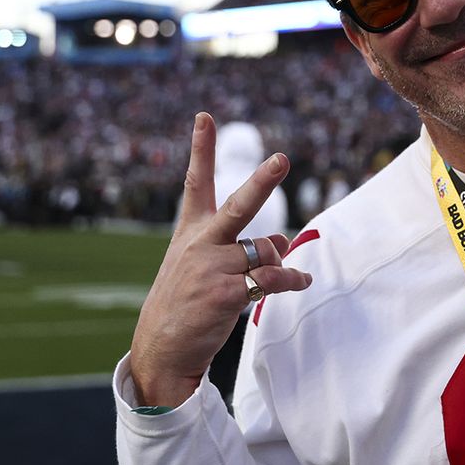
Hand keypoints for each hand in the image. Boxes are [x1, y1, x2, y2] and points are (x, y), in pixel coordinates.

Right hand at [128, 113, 311, 406]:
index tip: (205, 117)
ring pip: (266, 250)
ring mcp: (212, 267)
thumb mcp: (205, 268)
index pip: (196, 183)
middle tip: (282, 160)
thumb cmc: (187, 304)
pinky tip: (301, 282)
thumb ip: (242, 248)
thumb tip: (285, 242)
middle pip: (239, 205)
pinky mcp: (226, 292)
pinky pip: (272, 279)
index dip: (201, 148)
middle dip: (263, 182)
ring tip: (287, 275)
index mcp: (191, 232)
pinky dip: (292, 280)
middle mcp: (201, 244)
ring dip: (280, 262)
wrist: (162, 348)